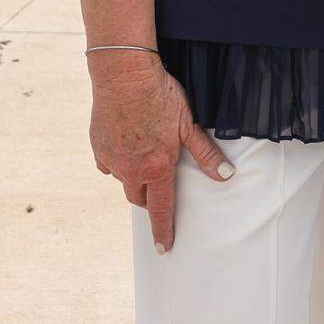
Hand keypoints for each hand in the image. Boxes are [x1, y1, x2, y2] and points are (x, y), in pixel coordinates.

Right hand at [88, 50, 234, 252]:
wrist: (124, 75)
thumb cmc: (161, 96)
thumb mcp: (189, 123)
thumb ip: (205, 152)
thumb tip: (226, 175)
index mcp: (156, 167)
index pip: (160, 209)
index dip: (163, 230)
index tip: (163, 248)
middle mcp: (130, 170)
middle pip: (138, 197)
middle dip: (148, 198)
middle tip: (157, 187)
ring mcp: (111, 159)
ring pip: (123, 179)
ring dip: (133, 176)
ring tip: (144, 157)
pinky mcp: (98, 146)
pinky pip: (108, 163)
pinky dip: (118, 160)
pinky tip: (127, 143)